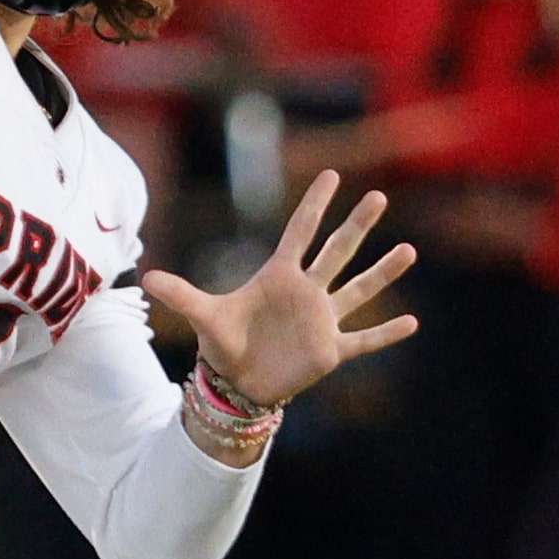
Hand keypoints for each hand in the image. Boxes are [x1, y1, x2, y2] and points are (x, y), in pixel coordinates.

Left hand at [143, 170, 417, 408]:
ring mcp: (322, 320)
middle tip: (378, 196)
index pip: (300, 232)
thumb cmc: (225, 343)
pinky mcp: (330, 351)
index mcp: (279, 276)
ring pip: (358, 290)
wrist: (239, 383)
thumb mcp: (204, 315)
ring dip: (383, 272)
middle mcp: (307, 292)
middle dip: (357, 225)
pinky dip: (386, 334)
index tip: (332, 175)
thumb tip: (145, 277)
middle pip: (337, 252)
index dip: (314, 205)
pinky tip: (412, 322)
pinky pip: (364, 340)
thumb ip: (181, 294)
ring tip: (408, 250)